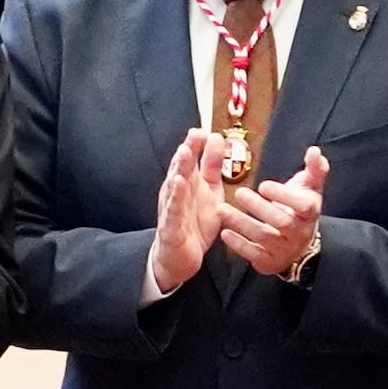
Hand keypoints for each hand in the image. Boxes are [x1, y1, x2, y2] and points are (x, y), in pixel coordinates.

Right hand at [142, 128, 234, 301]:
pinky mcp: (171, 226)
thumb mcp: (209, 192)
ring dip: (179, 168)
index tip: (204, 130)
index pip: (190, 159)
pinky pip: (173, 210)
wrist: (179, 258)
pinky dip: (176, 196)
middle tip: (194, 135)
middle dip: (188, 151)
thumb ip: (212, 167)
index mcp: (188, 183)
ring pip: (174, 185)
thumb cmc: (193, 224)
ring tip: (185, 152)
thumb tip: (216, 139)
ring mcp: (172, 208)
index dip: (196, 144)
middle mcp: (177, 193)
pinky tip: (178, 183)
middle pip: (181, 168)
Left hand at [218, 147, 329, 282]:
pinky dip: (238, 245)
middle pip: (281, 222)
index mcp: (310, 212)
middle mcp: (299, 233)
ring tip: (223, 210)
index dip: (283, 195)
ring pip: (263, 237)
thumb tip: (315, 150)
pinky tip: (225, 232)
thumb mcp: (310, 188)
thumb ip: (314, 169)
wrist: (299, 242)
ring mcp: (285, 249)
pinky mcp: (269, 261)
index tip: (263, 185)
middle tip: (240, 193)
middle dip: (258, 207)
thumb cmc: (300, 208)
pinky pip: (253, 254)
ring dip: (242, 223)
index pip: (303, 205)